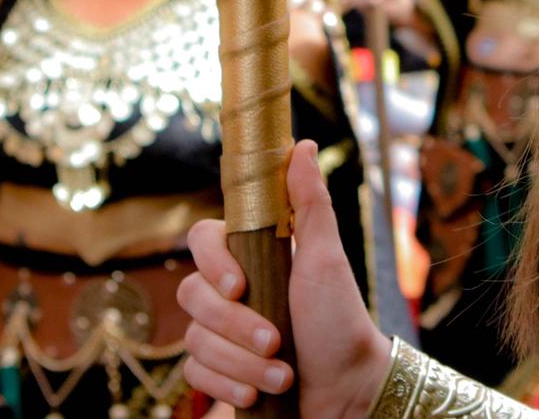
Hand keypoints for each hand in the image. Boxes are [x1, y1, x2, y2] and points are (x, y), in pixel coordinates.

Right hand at [179, 140, 390, 416]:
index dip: (212, 263)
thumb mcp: (326, 259)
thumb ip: (309, 204)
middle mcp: (231, 291)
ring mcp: (220, 332)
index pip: (202, 240)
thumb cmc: (340, 320)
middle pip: (193, 295)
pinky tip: (256, 394)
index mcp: (253, 257)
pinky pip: (195, 374)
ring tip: (281, 375)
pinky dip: (228, 386)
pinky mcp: (216, 370)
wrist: (346, 389)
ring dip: (242, 363)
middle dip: (238, 327)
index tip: (239, 286)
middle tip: (277, 342)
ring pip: (194, 340)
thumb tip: (301, 145)